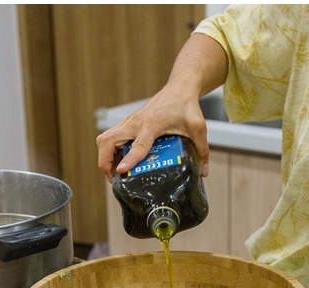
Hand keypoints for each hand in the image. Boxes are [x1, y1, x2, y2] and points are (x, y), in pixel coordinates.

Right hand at [96, 32, 228, 181]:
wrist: (179, 88)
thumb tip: (203, 173)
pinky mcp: (128, 122)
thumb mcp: (198, 128)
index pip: (138, 144)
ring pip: (105, 138)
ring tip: (114, 173)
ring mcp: (130, 121)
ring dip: (104, 156)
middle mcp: (136, 122)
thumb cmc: (187, 106)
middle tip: (114, 178)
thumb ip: (201, 150)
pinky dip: (109, 149)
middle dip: (105, 161)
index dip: (130, 159)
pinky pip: (110, 136)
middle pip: (108, 141)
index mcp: (152, 123)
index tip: (121, 171)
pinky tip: (119, 160)